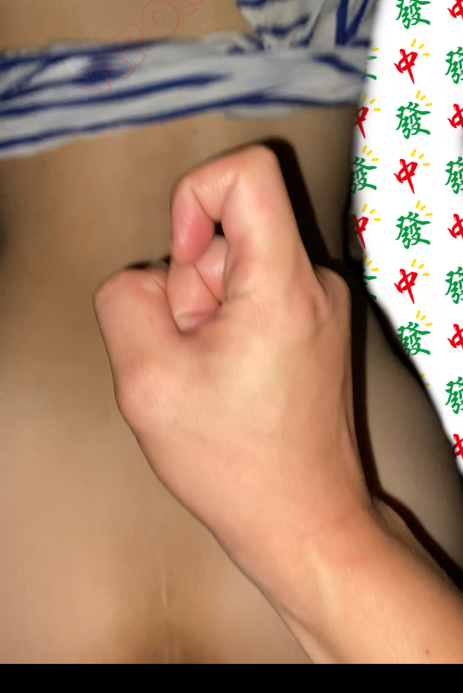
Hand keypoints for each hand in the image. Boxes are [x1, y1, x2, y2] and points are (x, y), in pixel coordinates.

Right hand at [93, 145, 372, 587]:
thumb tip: (146, 279)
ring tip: (212, 378)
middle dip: (189, 286)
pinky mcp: (316, 326)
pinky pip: (253, 296)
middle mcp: (314, 282)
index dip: (194, 197)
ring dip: (206, 315)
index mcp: (283, 284)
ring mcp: (320, 304)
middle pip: (228, 232)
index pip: (248, 172)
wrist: (303, 521)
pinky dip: (227, 330)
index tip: (181, 262)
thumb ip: (126, 301)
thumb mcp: (147, 380)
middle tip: (193, 356)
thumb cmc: (235, 463)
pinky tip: (230, 385)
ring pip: (235, 269)